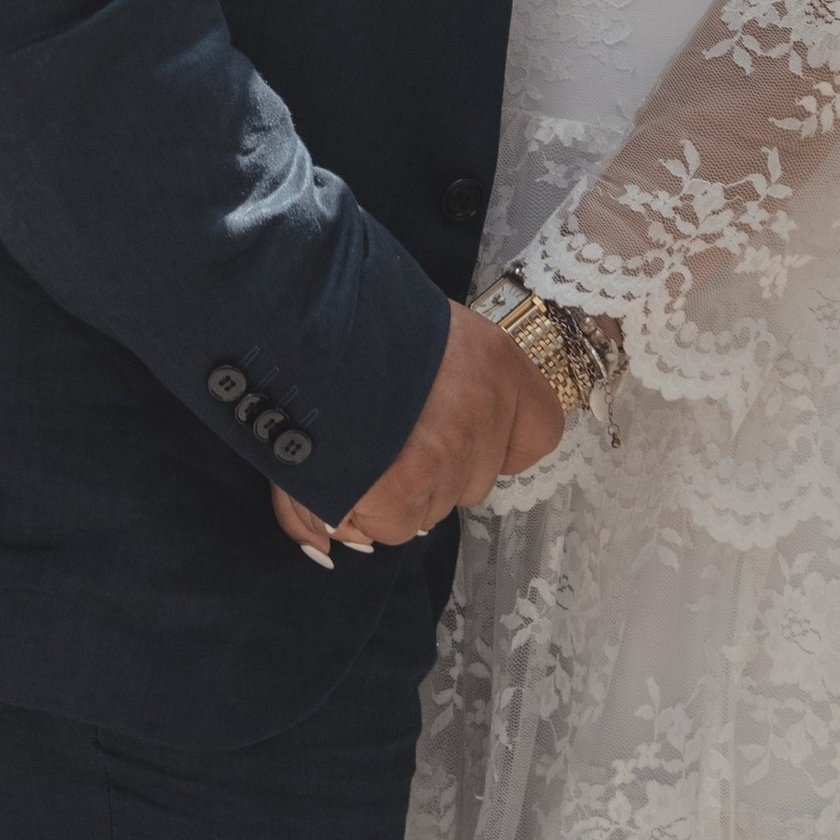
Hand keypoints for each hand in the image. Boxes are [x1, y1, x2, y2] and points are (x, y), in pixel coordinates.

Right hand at [272, 303, 560, 561]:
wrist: (300, 312)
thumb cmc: (353, 312)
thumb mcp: (417, 330)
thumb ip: (437, 389)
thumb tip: (432, 449)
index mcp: (496, 360)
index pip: (539, 431)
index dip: (503, 444)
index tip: (467, 435)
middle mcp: (483, 410)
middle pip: (475, 479)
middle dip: (433, 469)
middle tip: (388, 432)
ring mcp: (446, 456)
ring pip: (430, 508)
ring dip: (394, 492)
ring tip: (356, 444)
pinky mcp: (402, 494)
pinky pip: (390, 526)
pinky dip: (359, 511)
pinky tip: (338, 470)